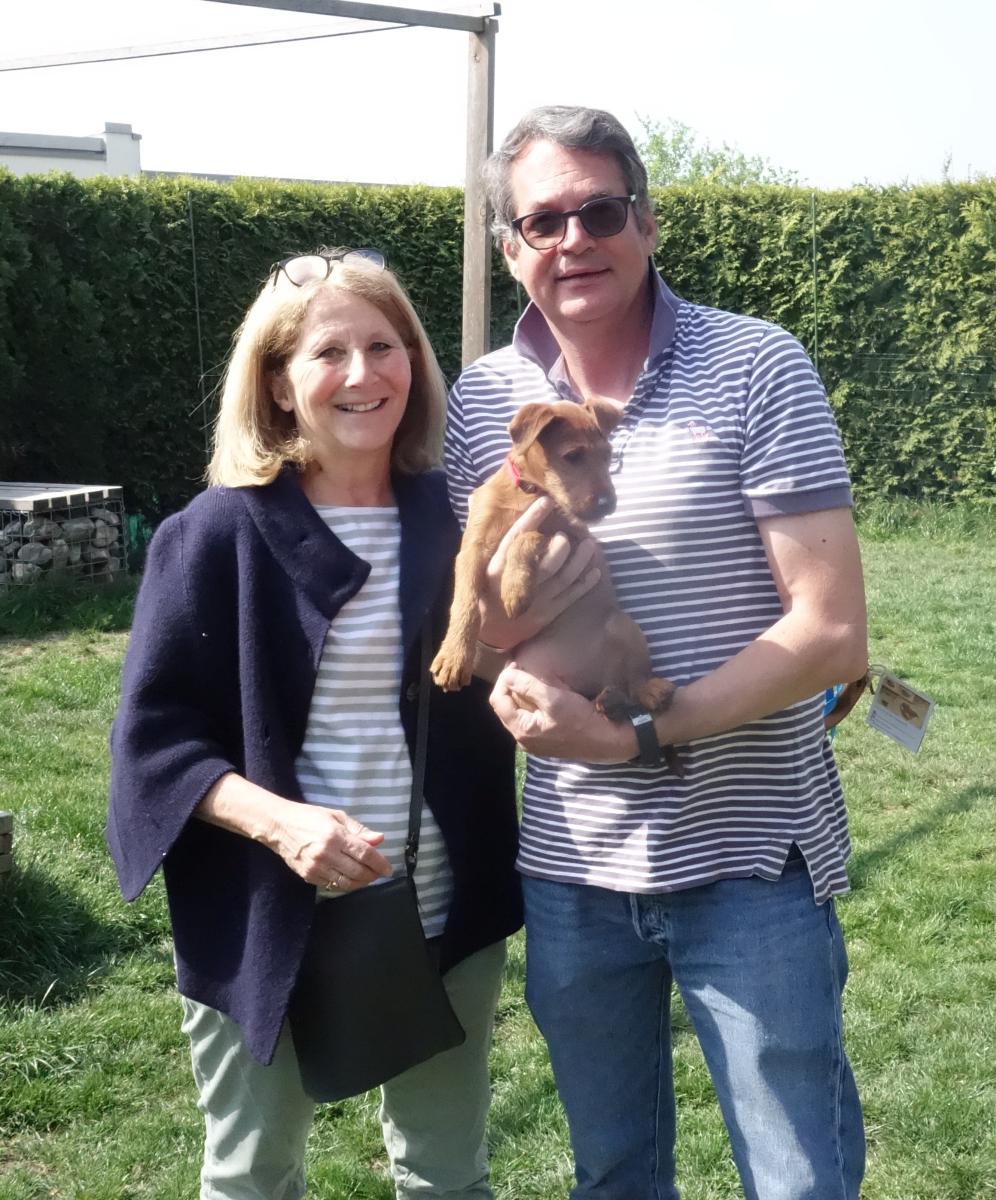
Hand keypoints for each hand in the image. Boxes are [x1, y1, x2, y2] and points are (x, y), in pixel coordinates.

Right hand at [268, 800, 392, 891]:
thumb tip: (379, 839)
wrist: (278, 826)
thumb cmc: (309, 817)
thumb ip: (359, 830)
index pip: (365, 854)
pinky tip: (351, 879)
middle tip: (379, 873)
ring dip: (361, 882)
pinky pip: (332, 886)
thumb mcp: (336, 816)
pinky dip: (345, 885)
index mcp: (336, 836)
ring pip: (346, 883)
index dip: (380, 863)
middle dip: (373, 875)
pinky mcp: (308, 876)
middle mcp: (327, 854)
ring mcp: (316, 867)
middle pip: (358, 872)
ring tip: (367, 877)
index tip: (388, 869)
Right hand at [479, 497, 601, 650]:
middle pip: (545, 565)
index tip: (546, 502)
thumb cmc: (485, 591)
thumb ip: (482, 534)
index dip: (532, 520)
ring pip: (563, 578)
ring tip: (590, 545)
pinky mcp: (547, 614)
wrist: (488, 634)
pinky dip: (584, 584)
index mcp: (496, 569)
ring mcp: (535, 601)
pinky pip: (570, 597)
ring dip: (579, 561)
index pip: (515, 540)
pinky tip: (595, 571)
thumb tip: (472, 497)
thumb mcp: (477, 565)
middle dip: (560, 548)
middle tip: (566, 536)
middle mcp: (517, 585)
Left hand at [489, 664, 634, 763]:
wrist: (610, 741)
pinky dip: (535, 702)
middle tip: (525, 667)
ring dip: (524, 692)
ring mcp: (536, 740)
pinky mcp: (548, 737)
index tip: (517, 664)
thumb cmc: (582, 721)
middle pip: (507, 706)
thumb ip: (527, 686)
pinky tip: (547, 692)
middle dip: (513, 685)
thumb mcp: (554, 699)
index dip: (504, 680)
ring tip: (536, 677)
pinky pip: (533, 716)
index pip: (498, 700)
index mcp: (522, 731)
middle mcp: (524, 739)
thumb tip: (507, 675)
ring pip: (520, 710)